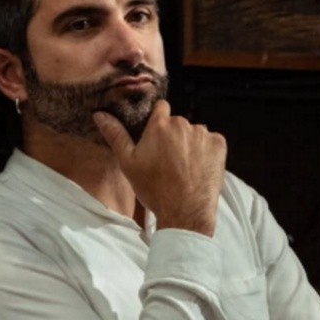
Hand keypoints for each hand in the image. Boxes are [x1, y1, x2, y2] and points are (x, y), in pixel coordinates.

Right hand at [93, 100, 226, 235]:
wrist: (185, 212)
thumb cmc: (154, 189)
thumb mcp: (128, 163)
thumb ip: (116, 135)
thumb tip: (100, 114)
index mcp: (160, 125)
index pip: (161, 108)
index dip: (158, 121)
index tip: (157, 136)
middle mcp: (183, 124)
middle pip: (178, 123)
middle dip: (174, 136)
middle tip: (168, 160)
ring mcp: (203, 134)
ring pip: (195, 133)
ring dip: (191, 144)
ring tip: (184, 167)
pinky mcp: (219, 144)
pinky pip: (212, 141)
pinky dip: (207, 151)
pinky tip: (199, 168)